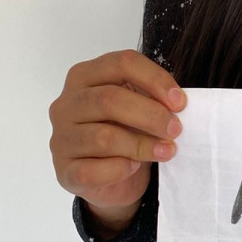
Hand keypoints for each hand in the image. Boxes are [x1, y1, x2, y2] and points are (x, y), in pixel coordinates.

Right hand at [49, 48, 186, 210]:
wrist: (111, 179)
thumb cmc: (125, 132)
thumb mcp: (139, 106)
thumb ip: (151, 98)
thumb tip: (176, 105)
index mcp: (85, 76)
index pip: (121, 63)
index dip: (155, 79)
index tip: (180, 102)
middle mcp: (66, 103)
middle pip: (109, 99)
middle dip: (150, 115)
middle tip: (176, 129)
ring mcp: (61, 137)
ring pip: (103, 137)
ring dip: (142, 145)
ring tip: (166, 151)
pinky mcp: (64, 170)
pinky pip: (93, 170)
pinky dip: (120, 169)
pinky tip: (133, 167)